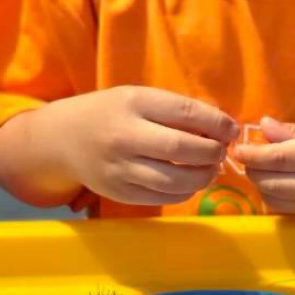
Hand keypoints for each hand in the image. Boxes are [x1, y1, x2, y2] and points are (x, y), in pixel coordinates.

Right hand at [57, 85, 239, 205]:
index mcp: (133, 103)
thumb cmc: (109, 112)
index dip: (215, 123)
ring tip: (210, 168)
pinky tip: (190, 181)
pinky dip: (185, 192)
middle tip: (221, 151)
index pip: (184, 112)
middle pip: (182, 148)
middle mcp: (125, 136)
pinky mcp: (119, 192)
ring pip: (175, 180)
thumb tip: (219, 125)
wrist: (63, 139)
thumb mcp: (137, 97)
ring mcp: (121, 168)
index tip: (231, 129)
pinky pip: (162, 196)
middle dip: (212, 152)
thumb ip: (173, 109)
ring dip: (203, 176)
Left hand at [234, 116, 294, 220]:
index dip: (252, 154)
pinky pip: (287, 210)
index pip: (278, 159)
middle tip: (247, 156)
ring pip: (275, 199)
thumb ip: (294, 131)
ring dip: (261, 184)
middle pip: (272, 182)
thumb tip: (262, 126)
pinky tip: (276, 183)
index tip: (237, 148)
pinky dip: (274, 197)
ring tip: (261, 168)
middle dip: (253, 170)